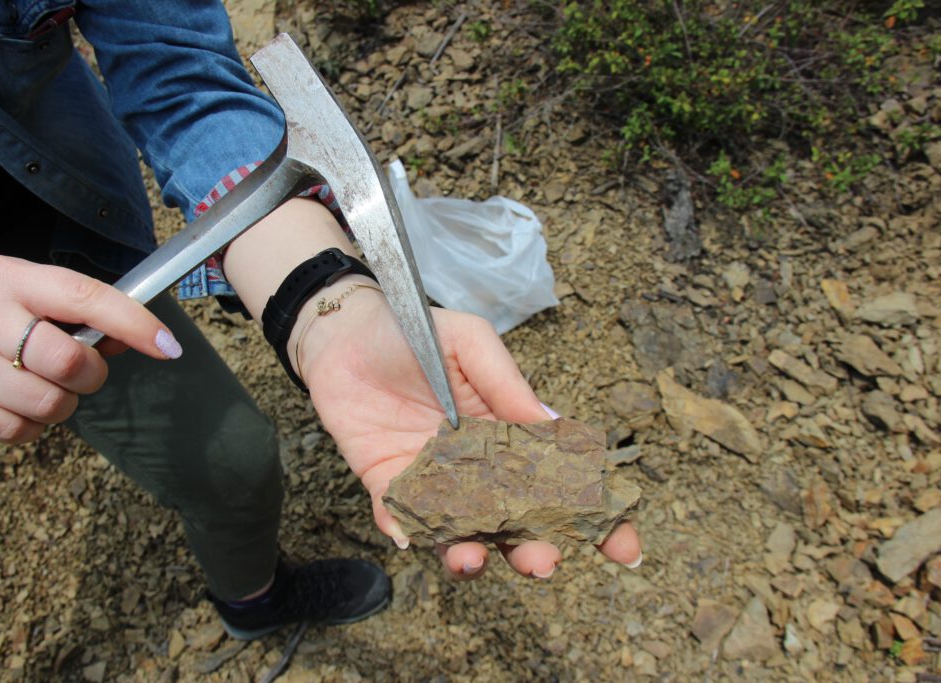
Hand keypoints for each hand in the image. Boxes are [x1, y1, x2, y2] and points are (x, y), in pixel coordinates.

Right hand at [0, 255, 180, 442]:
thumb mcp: (18, 294)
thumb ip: (74, 312)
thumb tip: (139, 339)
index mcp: (6, 277)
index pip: (84, 296)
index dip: (134, 324)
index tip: (168, 345)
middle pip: (70, 362)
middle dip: (90, 376)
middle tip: (79, 373)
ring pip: (48, 404)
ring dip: (60, 405)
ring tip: (38, 387)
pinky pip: (18, 431)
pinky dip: (29, 426)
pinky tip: (11, 404)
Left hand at [300, 288, 641, 579]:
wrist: (344, 331)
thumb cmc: (416, 330)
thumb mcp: (470, 343)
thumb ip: (507, 383)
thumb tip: (552, 426)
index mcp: (508, 433)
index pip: (560, 481)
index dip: (596, 518)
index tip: (625, 550)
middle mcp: (475, 467)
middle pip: (514, 522)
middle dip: (532, 549)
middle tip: (541, 562)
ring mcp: (431, 479)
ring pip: (458, 532)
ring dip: (468, 553)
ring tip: (470, 558)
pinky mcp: (386, 481)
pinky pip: (398, 518)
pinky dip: (403, 531)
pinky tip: (406, 533)